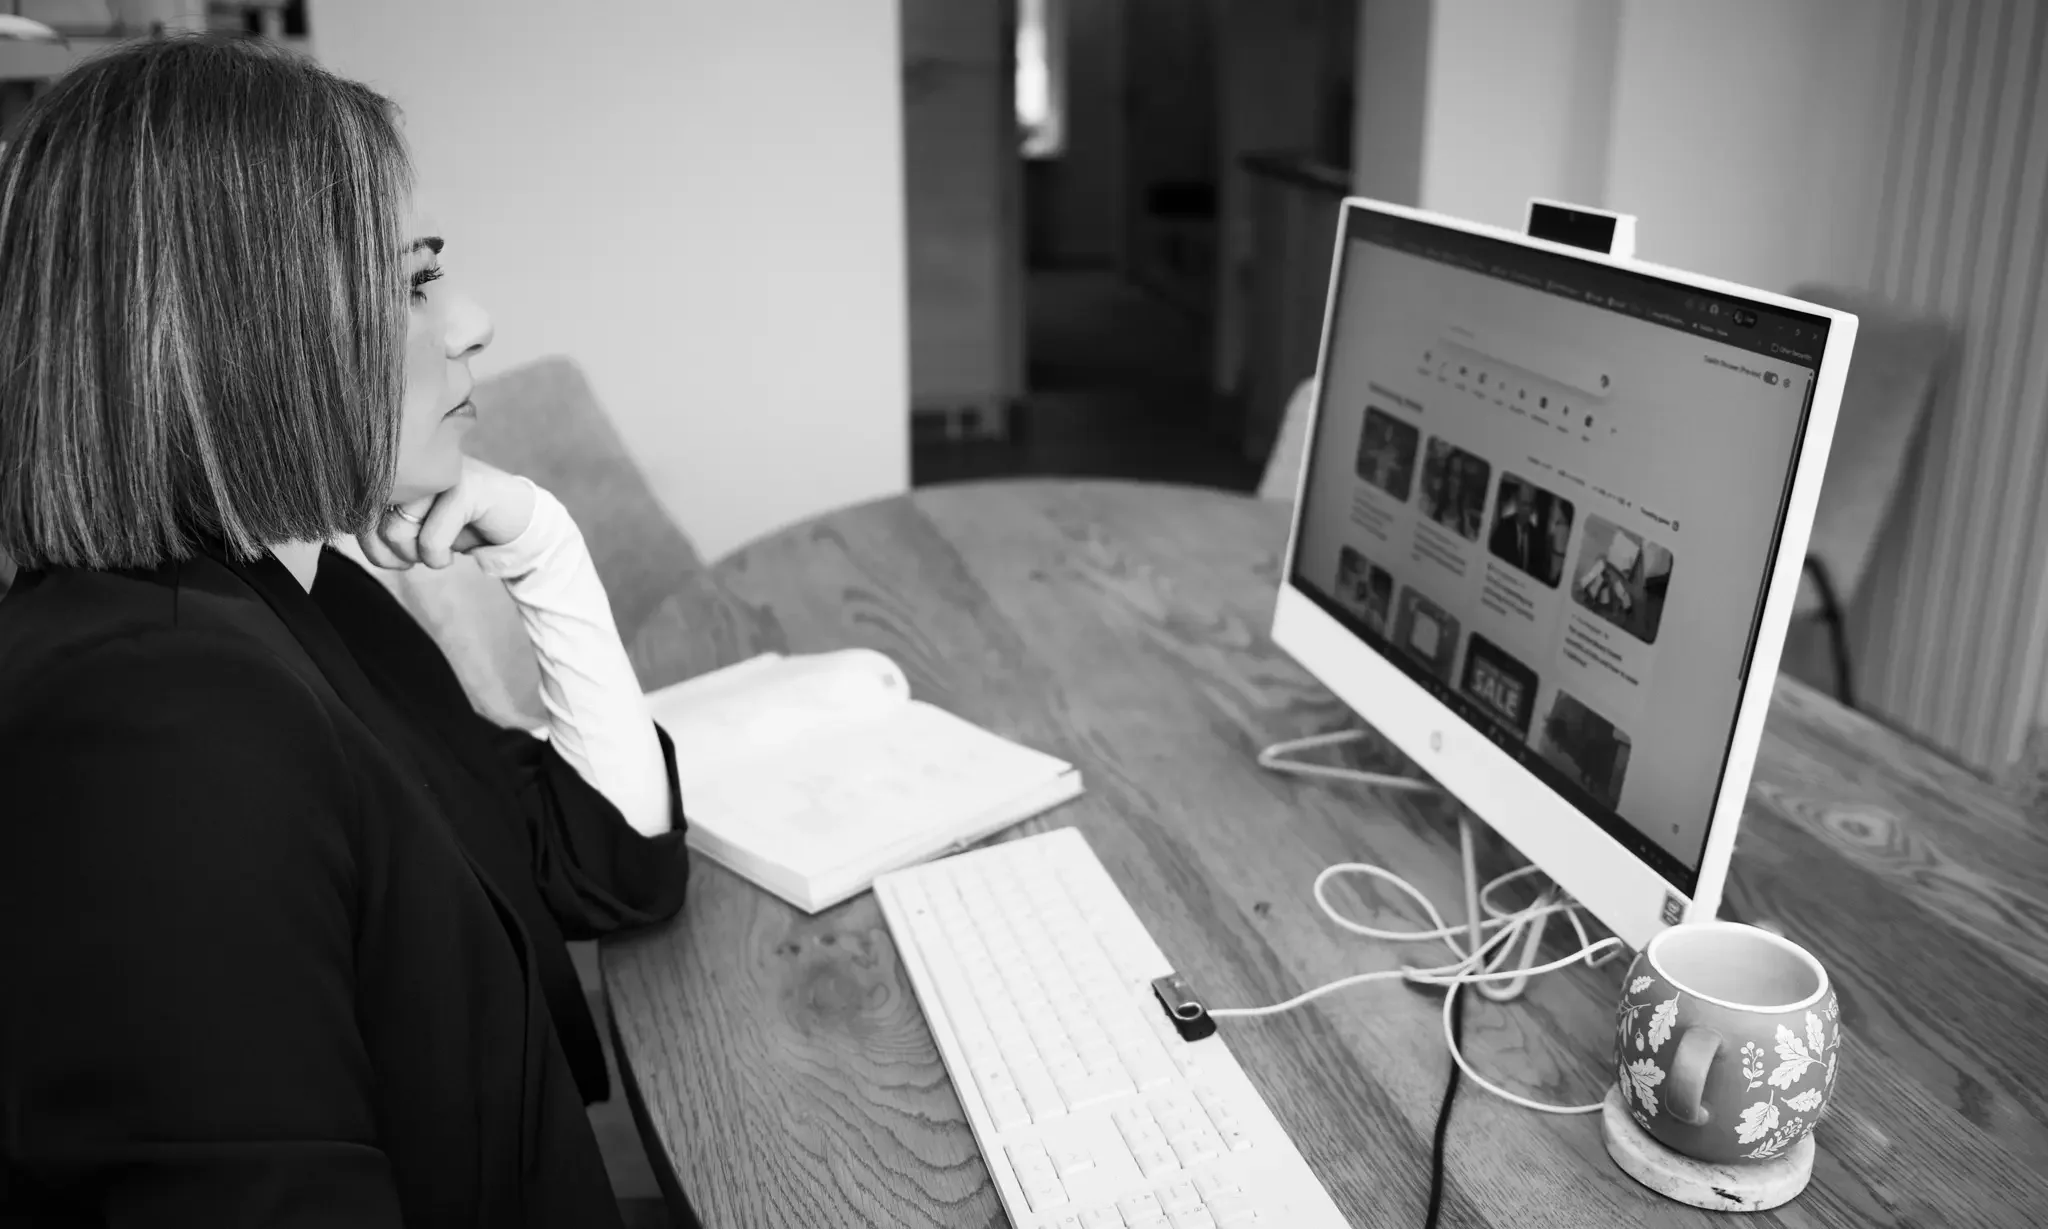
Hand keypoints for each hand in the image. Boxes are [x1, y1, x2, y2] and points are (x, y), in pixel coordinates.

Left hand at [357, 455, 538, 570]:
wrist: (514, 520)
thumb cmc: (458, 522)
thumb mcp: (413, 522)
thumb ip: (380, 519)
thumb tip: (352, 529)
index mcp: (398, 462)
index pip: (357, 505)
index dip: (367, 542)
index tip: (390, 558)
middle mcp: (415, 459)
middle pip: (373, 520)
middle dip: (393, 554)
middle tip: (415, 558)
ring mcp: (440, 470)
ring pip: (398, 529)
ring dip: (417, 557)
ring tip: (435, 554)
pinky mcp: (466, 487)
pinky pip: (432, 539)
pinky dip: (438, 559)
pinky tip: (452, 556)